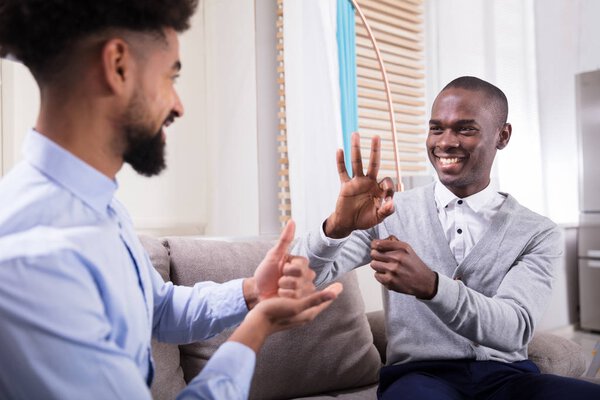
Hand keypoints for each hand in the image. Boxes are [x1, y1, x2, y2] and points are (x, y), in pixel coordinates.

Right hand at [229, 282, 343, 352]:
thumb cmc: (276, 313)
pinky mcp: (288, 312)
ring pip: (309, 302)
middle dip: (326, 295)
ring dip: (315, 294)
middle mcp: (304, 315)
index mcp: (308, 313)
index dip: (333, 293)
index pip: (325, 302)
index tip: (340, 285)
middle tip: (333, 286)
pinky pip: (300, 302)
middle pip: (319, 302)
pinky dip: (304, 295)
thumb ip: (315, 299)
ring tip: (318, 287)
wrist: (257, 322)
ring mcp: (295, 314)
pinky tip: (299, 292)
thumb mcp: (297, 305)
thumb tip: (334, 294)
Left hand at [245, 220, 316, 308]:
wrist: (258, 291)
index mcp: (301, 263)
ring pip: (299, 288)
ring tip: (279, 288)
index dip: (288, 268)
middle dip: (285, 279)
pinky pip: (297, 299)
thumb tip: (292, 221)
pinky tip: (281, 296)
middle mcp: (307, 276)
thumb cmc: (265, 273)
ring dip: (284, 288)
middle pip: (301, 277)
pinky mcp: (302, 301)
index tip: (281, 268)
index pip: (301, 265)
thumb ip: (285, 240)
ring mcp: (306, 289)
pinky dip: (285, 297)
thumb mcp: (273, 255)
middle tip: (279, 279)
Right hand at [325, 132, 395, 238]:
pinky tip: (340, 150)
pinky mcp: (346, 185)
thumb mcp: (379, 217)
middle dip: (375, 150)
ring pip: (357, 163)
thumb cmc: (365, 219)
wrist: (348, 223)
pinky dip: (340, 162)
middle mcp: (369, 182)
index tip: (386, 194)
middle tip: (376, 137)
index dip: (388, 185)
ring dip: (356, 149)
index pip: (386, 181)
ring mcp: (357, 182)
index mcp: (379, 189)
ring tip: (355, 134)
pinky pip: (343, 172)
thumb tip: (391, 202)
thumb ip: (387, 211)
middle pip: (373, 163)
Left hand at [370, 237, 436, 298]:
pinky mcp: (390, 281)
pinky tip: (388, 274)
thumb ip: (393, 242)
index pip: (378, 243)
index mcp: (401, 248)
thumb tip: (378, 242)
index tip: (375, 247)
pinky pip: (376, 275)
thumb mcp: (407, 249)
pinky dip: (381, 275)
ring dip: (378, 265)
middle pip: (373, 253)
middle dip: (376, 255)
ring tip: (385, 267)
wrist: (424, 282)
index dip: (374, 245)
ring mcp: (393, 270)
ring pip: (373, 264)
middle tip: (381, 258)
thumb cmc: (414, 265)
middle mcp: (397, 258)